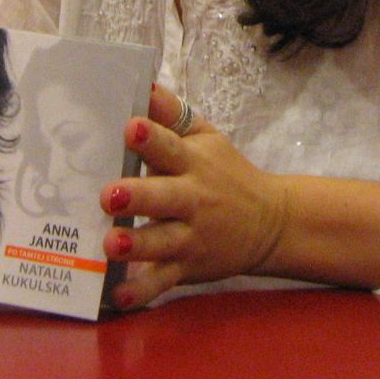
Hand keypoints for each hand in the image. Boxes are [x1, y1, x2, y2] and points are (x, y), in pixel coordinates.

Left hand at [100, 84, 289, 309]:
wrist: (271, 222)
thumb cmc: (226, 172)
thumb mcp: (206, 138)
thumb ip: (171, 113)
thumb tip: (143, 82)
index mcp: (194, 163)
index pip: (170, 146)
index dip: (150, 138)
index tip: (130, 127)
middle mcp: (193, 200)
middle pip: (163, 197)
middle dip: (136, 196)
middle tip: (108, 194)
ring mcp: (190, 237)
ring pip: (161, 242)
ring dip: (137, 245)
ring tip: (111, 244)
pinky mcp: (187, 268)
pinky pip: (163, 282)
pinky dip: (142, 292)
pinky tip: (118, 296)